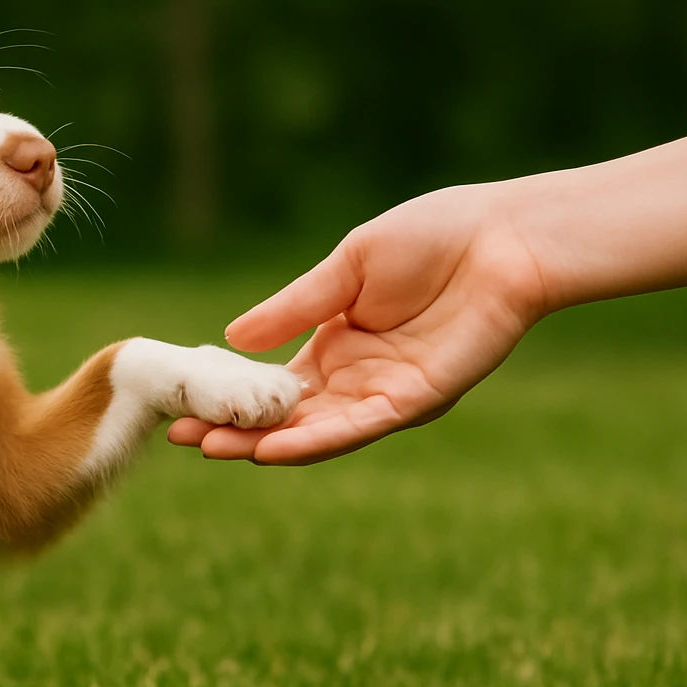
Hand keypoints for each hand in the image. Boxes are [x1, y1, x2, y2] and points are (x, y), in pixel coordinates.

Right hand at [169, 183, 549, 463]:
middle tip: (179, 437)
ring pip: (315, 432)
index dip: (230, 398)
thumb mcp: (346, 268)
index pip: (271, 385)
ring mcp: (384, 394)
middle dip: (233, 430)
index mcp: (334, 346)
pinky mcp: (416, 400)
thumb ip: (293, 307)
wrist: (506, 238)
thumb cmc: (434, 237)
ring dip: (263, 445)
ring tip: (212, 449)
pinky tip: (272, 448)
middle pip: (285, 418)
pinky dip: (315, 442)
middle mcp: (355, 379)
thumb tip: (229, 338)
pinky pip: (358, 428)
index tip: (182, 406)